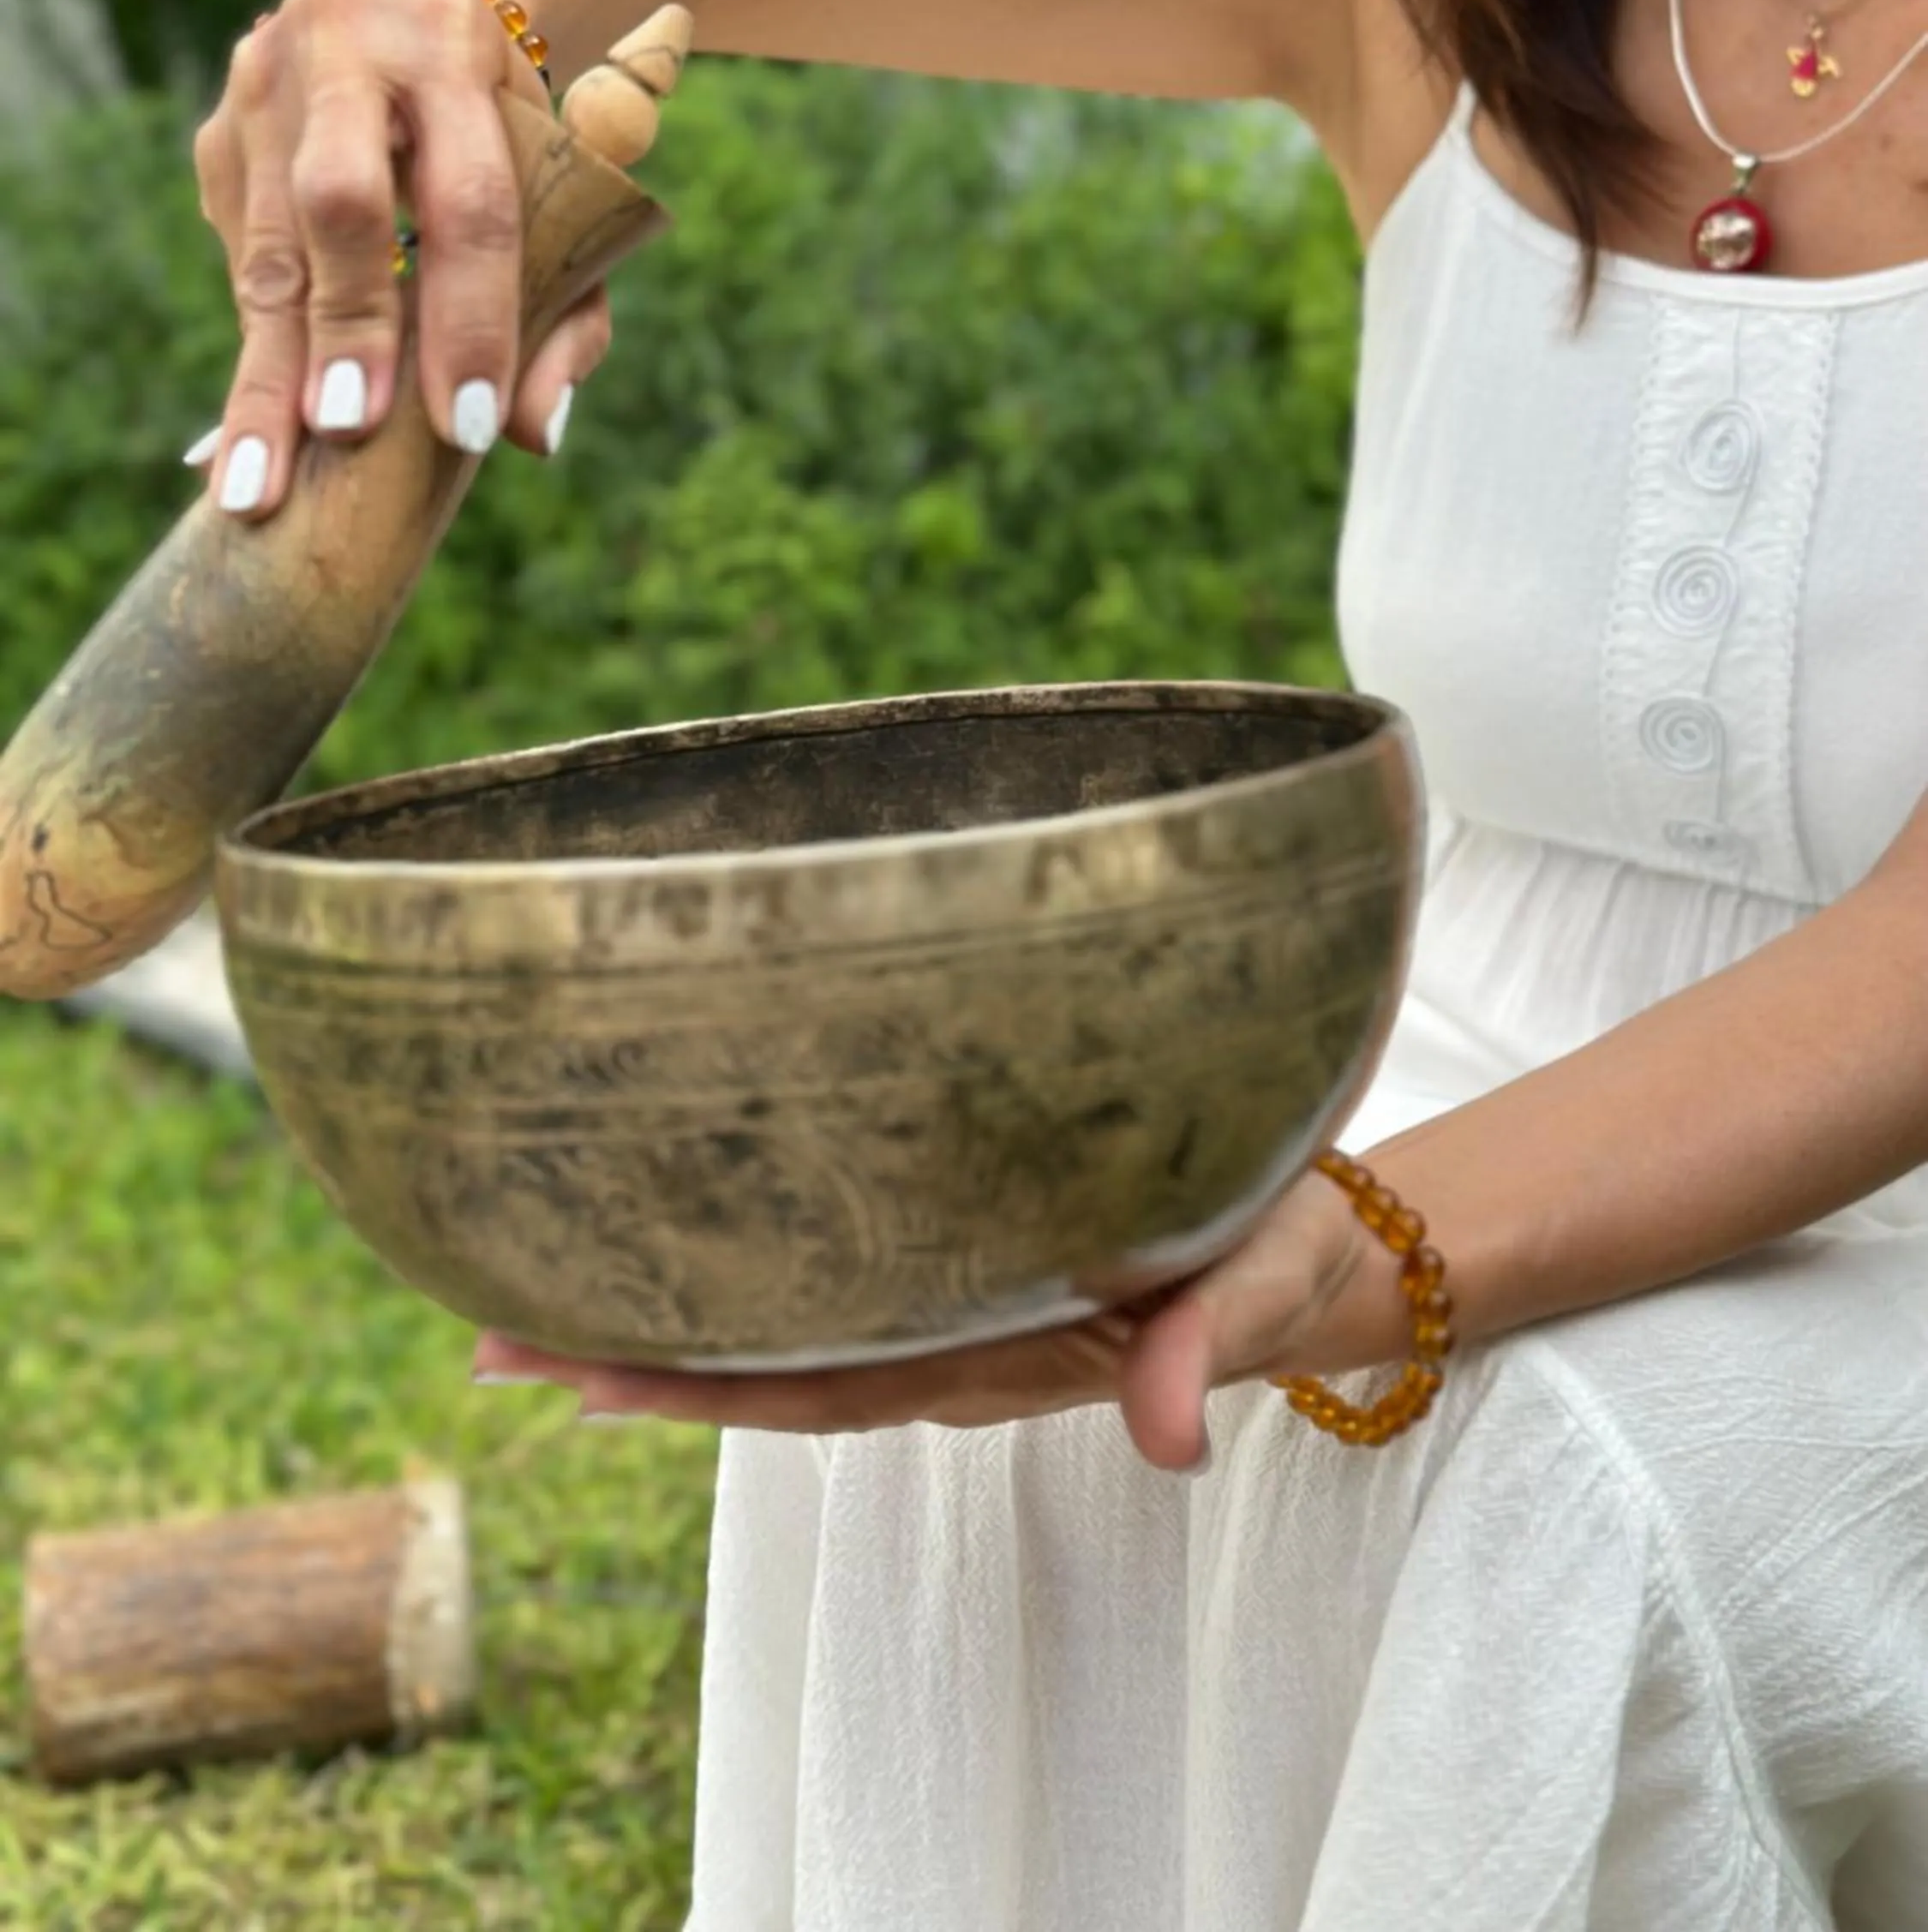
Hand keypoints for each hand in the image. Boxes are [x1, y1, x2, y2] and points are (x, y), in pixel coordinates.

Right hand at [189, 0, 612, 517]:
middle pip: (343, 203)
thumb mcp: (558, 190)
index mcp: (455, 46)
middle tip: (349, 429)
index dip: (473, 316)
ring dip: (270, 374)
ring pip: (267, 249)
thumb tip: (537, 433)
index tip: (468, 422)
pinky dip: (261, 356)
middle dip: (352, 325)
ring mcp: (264, 87)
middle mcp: (346, 45)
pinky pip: (240, 263)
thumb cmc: (504, 134)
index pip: (472, 199)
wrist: (410, 21)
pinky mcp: (217, 138)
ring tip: (260, 484)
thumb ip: (569, 309)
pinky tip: (250, 444)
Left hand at [473, 1167, 1378, 1473]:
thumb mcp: (1260, 1281)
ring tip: (532, 1310)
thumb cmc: (1284, 1245)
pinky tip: (673, 1258)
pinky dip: (742, 1292)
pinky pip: (834, 1299)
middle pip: (770, 1374)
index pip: (822, 1383)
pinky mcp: (967, 1275)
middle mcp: (953, 1347)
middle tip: (491, 1339)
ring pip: (787, 1342)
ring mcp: (954, 1318)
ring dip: (664, 1333)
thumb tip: (1167, 1437)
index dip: (701, 1382)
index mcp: (1001, 1352)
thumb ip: (1209, 1343)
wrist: (1321, 1248)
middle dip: (636, 1362)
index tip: (581, 1372)